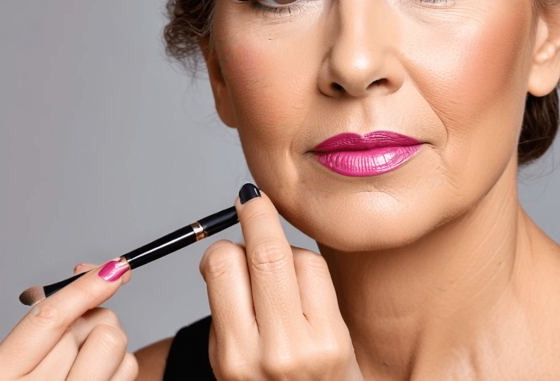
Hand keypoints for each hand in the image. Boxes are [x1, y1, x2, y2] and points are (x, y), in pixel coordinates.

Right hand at [0, 261, 137, 380]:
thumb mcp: (16, 357)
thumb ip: (50, 315)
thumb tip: (96, 271)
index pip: (50, 317)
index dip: (86, 287)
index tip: (113, 268)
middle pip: (89, 325)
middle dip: (90, 320)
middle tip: (74, 343)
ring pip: (113, 341)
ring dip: (106, 342)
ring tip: (84, 362)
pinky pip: (128, 367)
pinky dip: (118, 366)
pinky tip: (96, 379)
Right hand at [199, 185, 363, 380]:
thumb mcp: (229, 360)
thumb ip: (226, 306)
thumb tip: (232, 245)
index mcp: (233, 355)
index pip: (224, 267)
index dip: (222, 244)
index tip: (225, 237)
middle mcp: (273, 351)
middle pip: (266, 252)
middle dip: (256, 214)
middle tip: (251, 199)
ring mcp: (312, 343)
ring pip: (295, 256)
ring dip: (281, 249)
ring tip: (277, 272)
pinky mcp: (338, 336)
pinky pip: (318, 271)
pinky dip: (304, 264)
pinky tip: (299, 282)